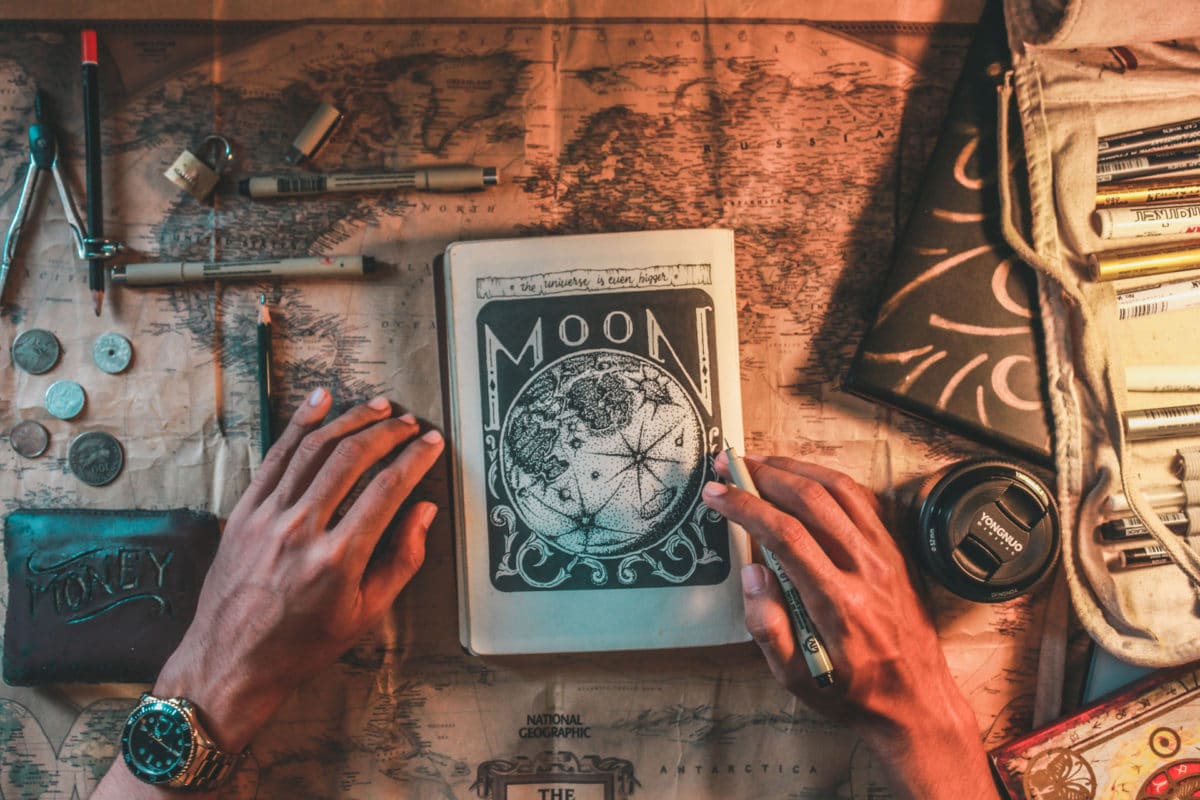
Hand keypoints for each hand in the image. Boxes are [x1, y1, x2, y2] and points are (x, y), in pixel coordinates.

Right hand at [703, 454, 998, 799]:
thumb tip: (752, 573)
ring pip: (839, 489)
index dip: (745, 505)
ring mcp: (885, 555)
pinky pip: (864, 499)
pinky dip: (829, 479)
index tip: (716, 493)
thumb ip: (768, 627)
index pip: (784, 534)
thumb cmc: (853, 692)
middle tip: (730, 464)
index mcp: (836, 602)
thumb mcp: (797, 678)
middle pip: (811, 500)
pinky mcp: (896, 551)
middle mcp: (864, 569)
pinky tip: (806, 477)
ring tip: (761, 462)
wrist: (916, 701)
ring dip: (795, 468)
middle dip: (763, 475)